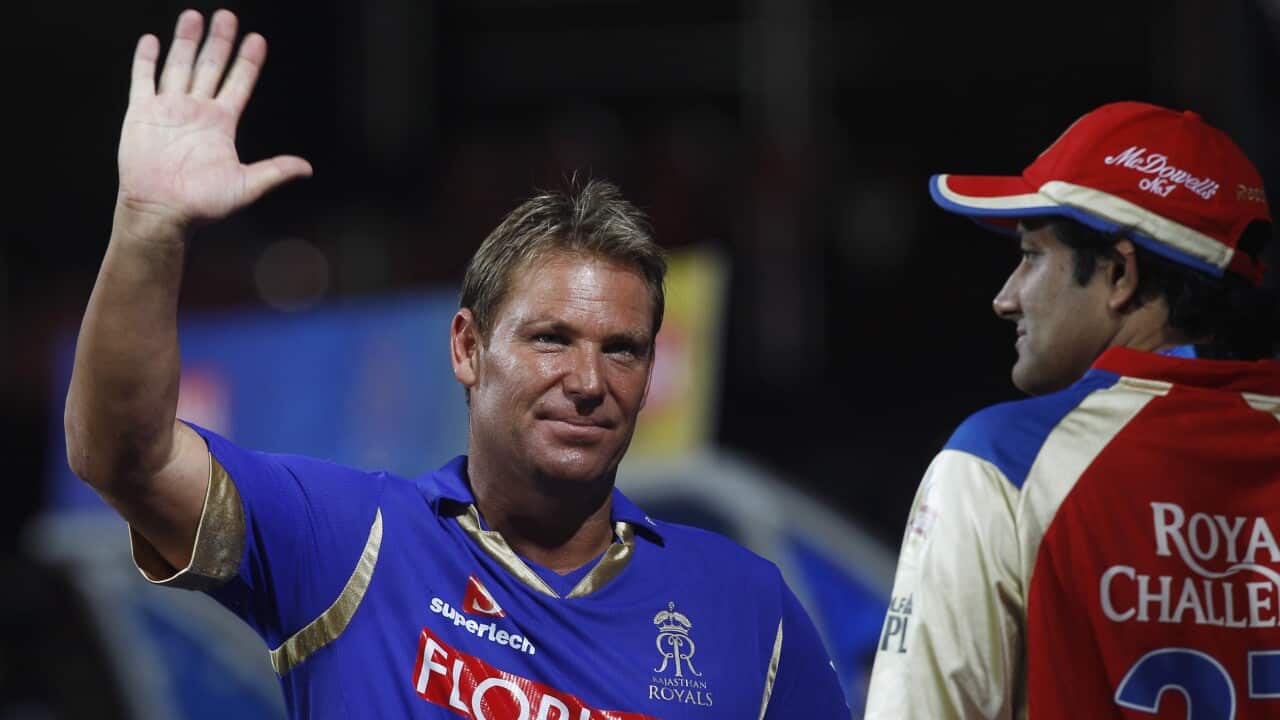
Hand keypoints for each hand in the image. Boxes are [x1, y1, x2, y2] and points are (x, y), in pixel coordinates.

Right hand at [116, 9, 310, 231]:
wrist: (161, 212)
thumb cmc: (203, 204)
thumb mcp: (246, 186)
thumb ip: (275, 172)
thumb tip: (306, 168)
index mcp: (222, 124)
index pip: (239, 84)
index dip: (248, 62)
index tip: (258, 40)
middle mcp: (197, 111)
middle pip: (211, 67)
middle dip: (220, 41)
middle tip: (228, 16)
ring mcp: (169, 109)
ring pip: (180, 66)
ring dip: (187, 41)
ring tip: (194, 16)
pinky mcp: (142, 113)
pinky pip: (144, 80)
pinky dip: (147, 60)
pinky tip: (153, 40)